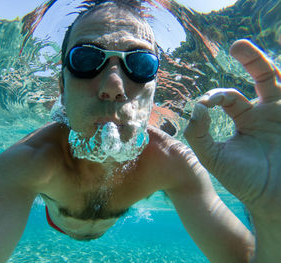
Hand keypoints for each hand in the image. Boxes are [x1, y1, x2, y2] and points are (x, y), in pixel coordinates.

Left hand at [184, 39, 280, 218]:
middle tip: (237, 45)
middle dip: (251, 60)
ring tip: (251, 49)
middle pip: (260, 78)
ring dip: (267, 64)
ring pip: (278, 81)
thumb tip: (196, 107)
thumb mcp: (213, 157)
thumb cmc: (244, 180)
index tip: (206, 103)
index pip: (228, 97)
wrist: (273, 200)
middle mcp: (266, 112)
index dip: (215, 96)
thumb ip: (198, 134)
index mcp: (245, 118)